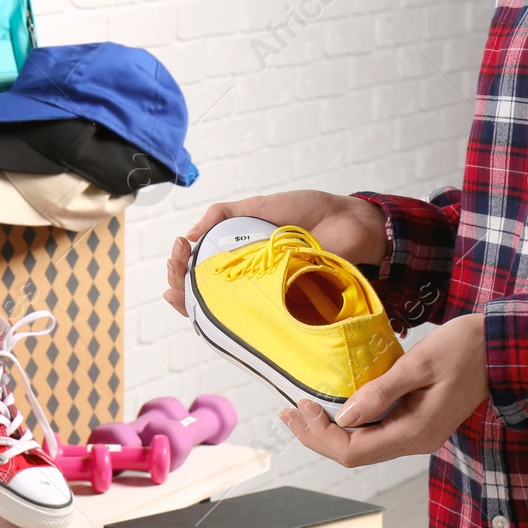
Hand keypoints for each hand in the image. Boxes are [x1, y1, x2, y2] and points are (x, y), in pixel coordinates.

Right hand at [163, 190, 388, 315]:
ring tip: (178, 290)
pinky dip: (227, 320)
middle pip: (201, 292)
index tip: (178, 248)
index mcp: (239, 253)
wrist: (351, 224)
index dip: (180, 263)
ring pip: (219, 310)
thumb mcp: (260, 206)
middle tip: (176, 267)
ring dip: (191, 304)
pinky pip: (251, 321)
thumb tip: (189, 234)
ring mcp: (263, 295)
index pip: (199, 266)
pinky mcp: (282, 308)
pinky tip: (207, 312)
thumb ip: (224, 214)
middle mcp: (247, 278)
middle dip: (178, 282)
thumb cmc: (311, 212)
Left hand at [280, 313, 489, 466]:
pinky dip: (348, 424)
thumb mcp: (418, 364)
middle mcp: (415, 442)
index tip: (299, 405)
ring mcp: (418, 435)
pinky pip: (375, 433)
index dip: (320, 434)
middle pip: (353, 454)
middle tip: (287, 413)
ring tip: (299, 412)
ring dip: (328, 432)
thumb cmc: (467, 348)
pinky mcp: (418, 423)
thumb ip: (380, 392)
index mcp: (415, 433)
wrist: (504, 347)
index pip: (353, 451)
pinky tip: (331, 409)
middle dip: (316, 437)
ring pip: (362, 446)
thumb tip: (342, 416)